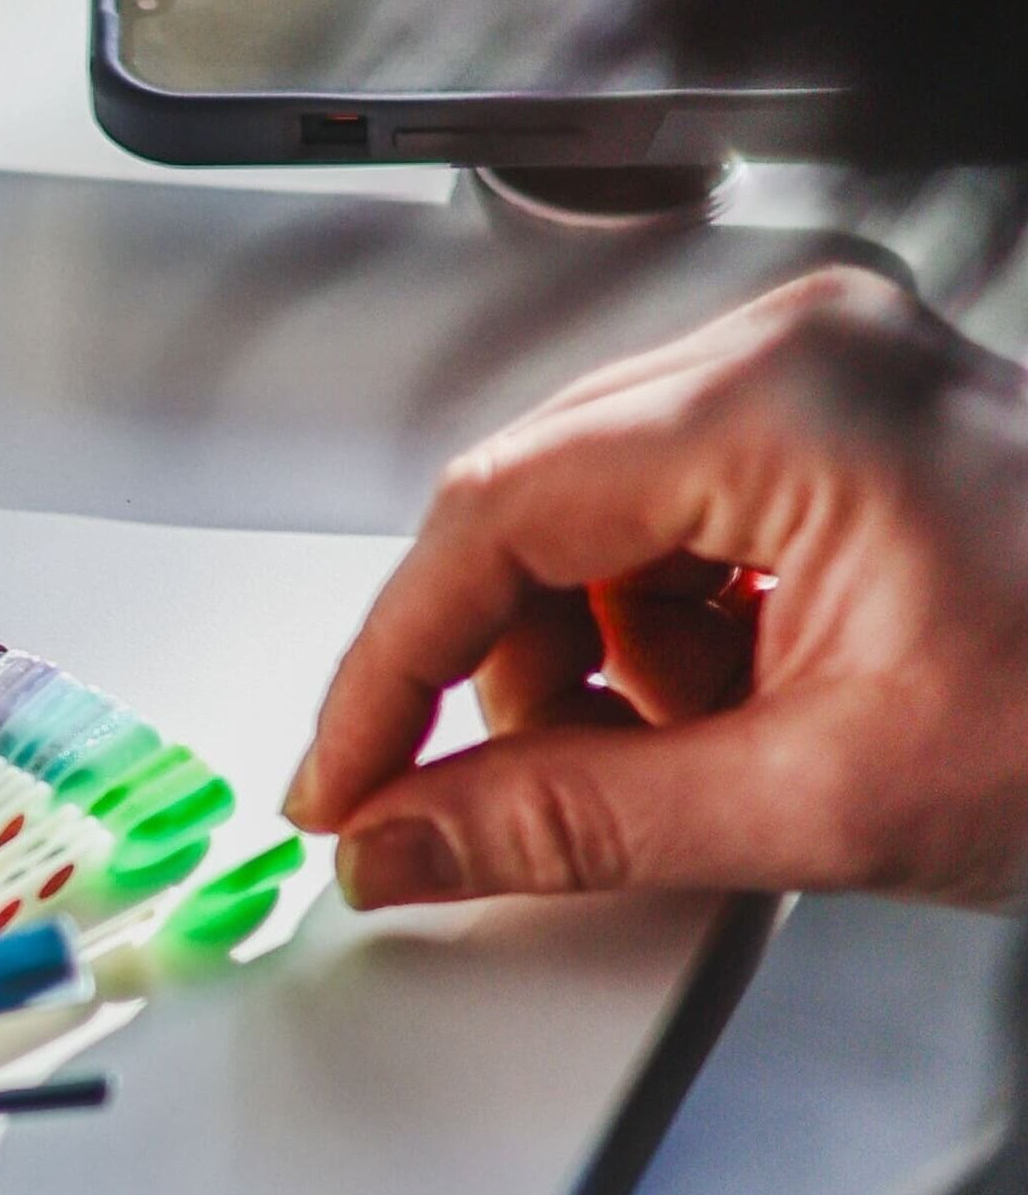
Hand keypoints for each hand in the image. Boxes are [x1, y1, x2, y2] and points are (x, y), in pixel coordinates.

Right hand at [284, 266, 1027, 906]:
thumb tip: (408, 841)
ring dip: (608, 657)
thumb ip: (575, 823)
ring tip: (712, 747)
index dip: (390, 672)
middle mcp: (798, 354)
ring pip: (600, 522)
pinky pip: (682, 521)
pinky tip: (751, 703)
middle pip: (533, 509)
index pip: (490, 520)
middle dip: (510, 668)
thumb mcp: (823, 797)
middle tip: (500, 791)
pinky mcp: (849, 428)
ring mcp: (827, 379)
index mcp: (785, 402)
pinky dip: (682, 632)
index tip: (345, 782)